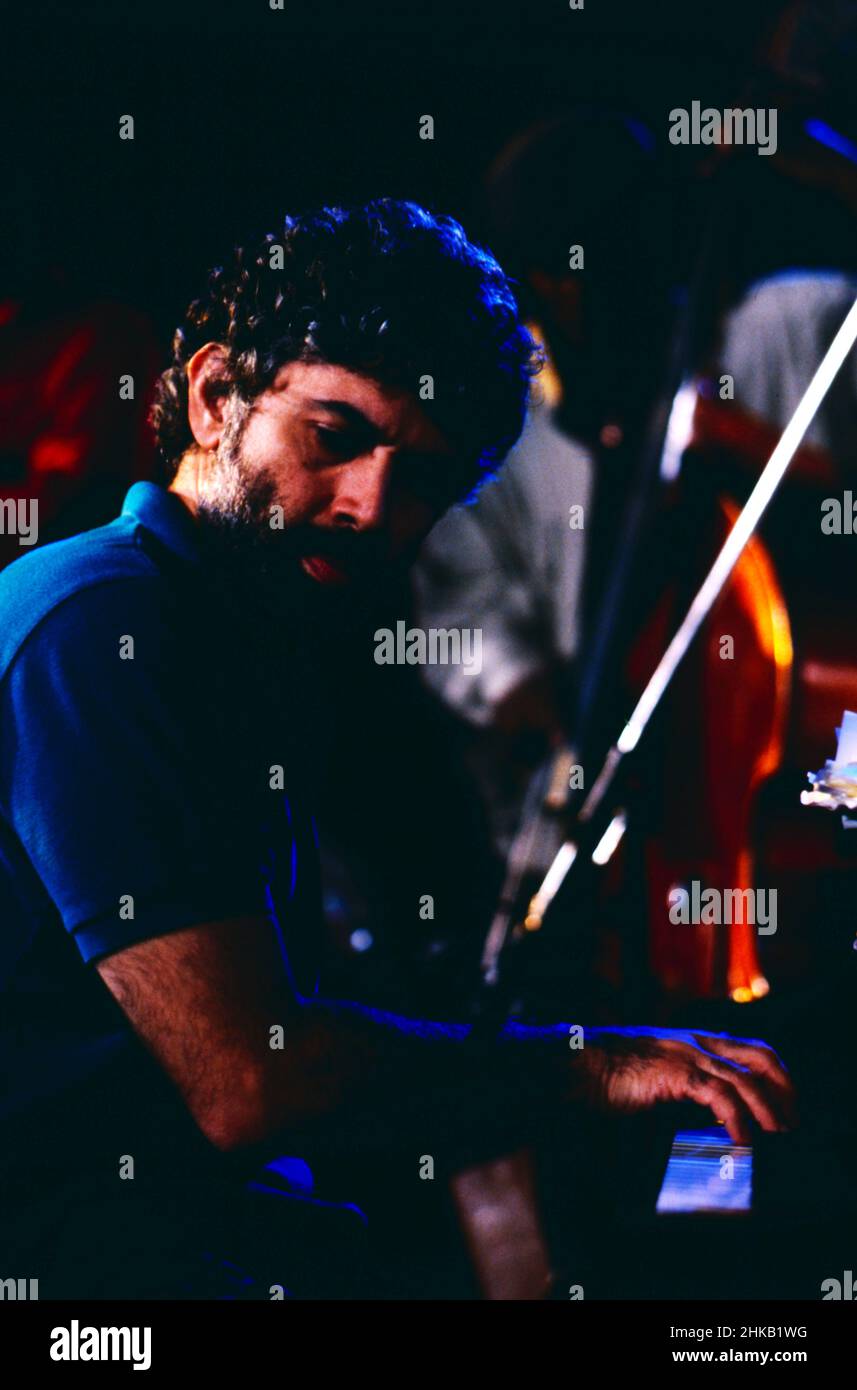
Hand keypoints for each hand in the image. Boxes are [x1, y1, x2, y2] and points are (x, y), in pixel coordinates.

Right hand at [575, 1026, 796, 1144]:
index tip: (784, 1109)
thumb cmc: (609, 1078)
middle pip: (761, 1058)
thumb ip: (686, 1097)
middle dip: (783, 1091)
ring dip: (767, 1113)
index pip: (752, 1051)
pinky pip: (720, 1097)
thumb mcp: (657, 1084)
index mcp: (694, 1042)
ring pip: (746, 1080)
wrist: (577, 1067)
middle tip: (789, 1124)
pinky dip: (737, 1121)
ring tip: (776, 1139)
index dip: (775, 1078)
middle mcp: (697, 1043)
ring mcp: (687, 1054)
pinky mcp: (675, 1073)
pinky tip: (740, 1142)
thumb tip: (712, 1126)